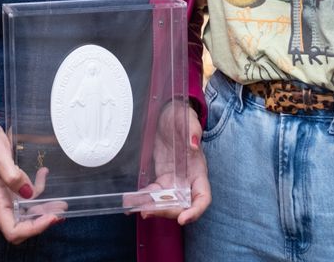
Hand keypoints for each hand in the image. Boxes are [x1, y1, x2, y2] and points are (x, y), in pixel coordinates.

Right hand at [0, 115, 60, 243]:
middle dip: (41, 221)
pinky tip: (42, 175)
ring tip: (59, 202)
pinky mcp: (5, 186)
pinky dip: (34, 189)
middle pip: (21, 224)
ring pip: (23, 211)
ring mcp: (1, 195)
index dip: (33, 229)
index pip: (13, 230)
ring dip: (42, 208)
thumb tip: (28, 194)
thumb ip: (12, 175)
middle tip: (61, 213)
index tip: (51, 218)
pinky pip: (22, 195)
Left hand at [128, 100, 210, 224]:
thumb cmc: (181, 117)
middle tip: (148, 211)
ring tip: (135, 207)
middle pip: (181, 205)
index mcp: (198, 170)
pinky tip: (130, 202)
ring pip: (165, 202)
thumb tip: (193, 144)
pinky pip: (152, 194)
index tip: (183, 218)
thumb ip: (192, 130)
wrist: (167, 114)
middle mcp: (187, 180)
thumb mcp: (186, 118)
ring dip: (151, 208)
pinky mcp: (160, 178)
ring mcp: (173, 181)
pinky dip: (143, 200)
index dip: (195, 211)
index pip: (202, 197)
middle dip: (166, 211)